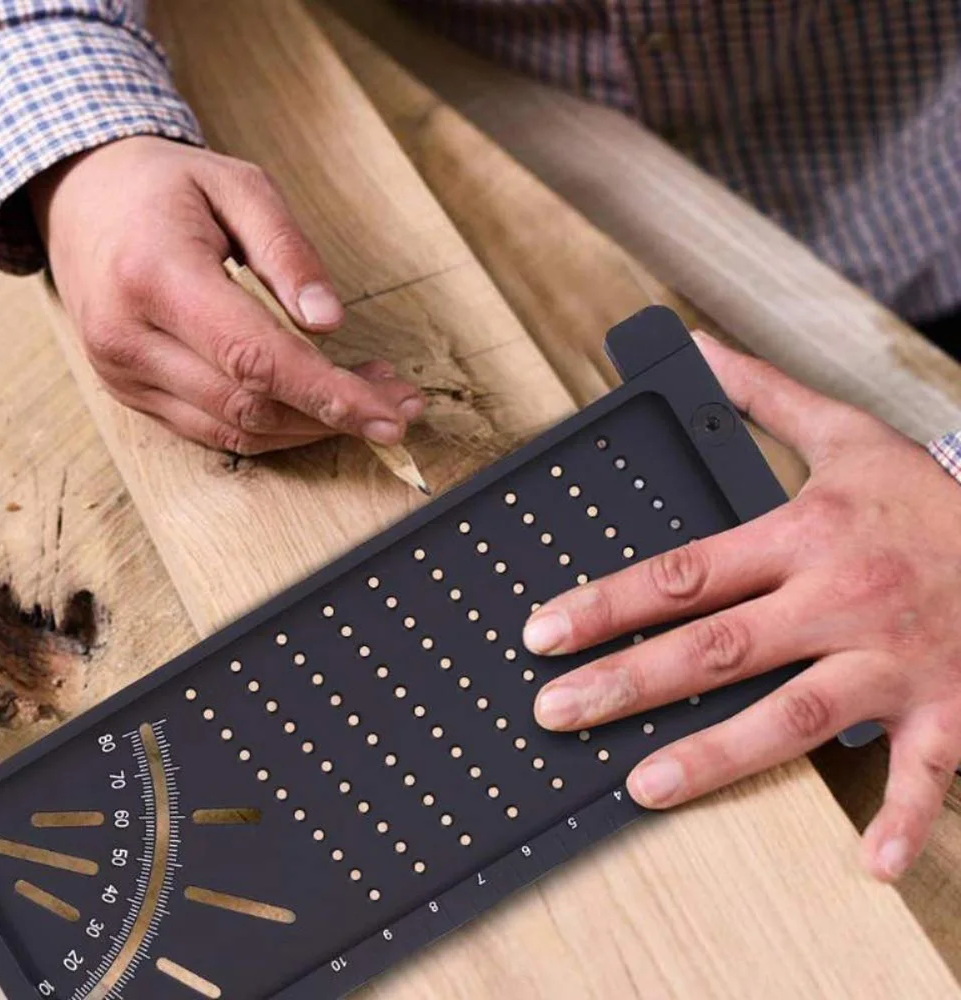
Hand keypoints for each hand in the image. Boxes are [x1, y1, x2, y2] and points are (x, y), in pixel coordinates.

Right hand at [30, 136, 423, 453]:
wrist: (83, 199)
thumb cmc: (165, 187)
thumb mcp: (238, 187)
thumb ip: (287, 253)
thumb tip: (329, 323)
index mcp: (154, 276)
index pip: (254, 358)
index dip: (329, 395)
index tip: (390, 415)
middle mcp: (129, 338)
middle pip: (251, 406)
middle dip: (335, 415)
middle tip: (398, 403)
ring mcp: (125, 375)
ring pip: (237, 431)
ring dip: (312, 427)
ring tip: (369, 399)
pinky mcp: (133, 394)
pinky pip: (215, 433)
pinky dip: (276, 429)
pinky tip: (316, 407)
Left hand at [524, 332, 960, 880]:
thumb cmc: (929, 495)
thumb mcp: (848, 433)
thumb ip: (763, 397)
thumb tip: (695, 350)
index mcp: (804, 537)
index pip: (685, 573)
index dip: (609, 603)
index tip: (545, 631)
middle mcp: (838, 599)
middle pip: (716, 648)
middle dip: (628, 683)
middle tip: (557, 713)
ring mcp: (892, 660)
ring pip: (793, 715)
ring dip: (717, 754)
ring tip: (643, 786)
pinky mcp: (948, 706)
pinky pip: (925, 771)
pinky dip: (903, 819)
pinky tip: (869, 868)